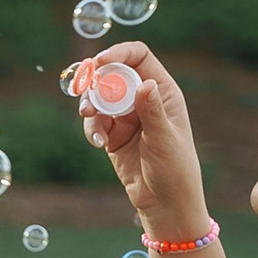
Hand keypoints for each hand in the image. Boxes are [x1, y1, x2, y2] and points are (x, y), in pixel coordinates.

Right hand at [87, 44, 211, 240]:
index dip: (118, 53)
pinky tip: (98, 143)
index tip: (99, 62)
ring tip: (88, 118)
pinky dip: (91, 129)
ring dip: (90, 106)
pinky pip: (95, 123)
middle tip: (82, 91)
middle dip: (96, 81)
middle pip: (112, 74)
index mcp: (162, 92)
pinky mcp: (113, 135)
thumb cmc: (175, 170)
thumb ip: (152, 112)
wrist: (165, 204)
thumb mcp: (164, 139)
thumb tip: (145, 84)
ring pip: (99, 98)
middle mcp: (143, 99)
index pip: (138, 58)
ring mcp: (127, 117)